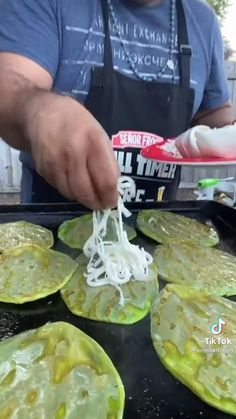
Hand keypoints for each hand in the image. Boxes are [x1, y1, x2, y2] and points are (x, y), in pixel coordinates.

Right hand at [24, 93, 119, 208]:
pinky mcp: (43, 169)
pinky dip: (69, 191)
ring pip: (72, 194)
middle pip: (87, 192)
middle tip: (102, 204)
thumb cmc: (76, 122)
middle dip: (97, 203)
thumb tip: (113, 187)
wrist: (41, 114)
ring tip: (89, 196)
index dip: (111, 196)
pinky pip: (59, 188)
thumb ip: (106, 159)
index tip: (113, 201)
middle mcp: (73, 154)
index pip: (105, 180)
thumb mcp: (99, 133)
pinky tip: (73, 183)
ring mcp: (55, 163)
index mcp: (93, 142)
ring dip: (83, 199)